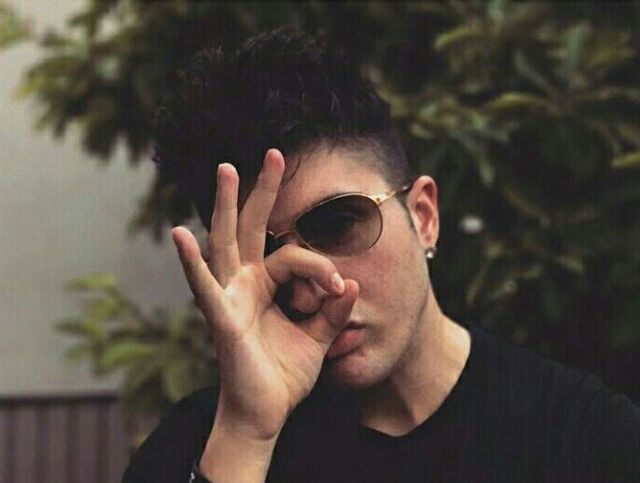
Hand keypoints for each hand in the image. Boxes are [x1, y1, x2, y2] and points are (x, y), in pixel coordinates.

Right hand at [171, 148, 357, 439]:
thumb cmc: (284, 374)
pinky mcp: (222, 319)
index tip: (341, 288)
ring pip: (226, 243)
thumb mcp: (318, 337)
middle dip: (263, 191)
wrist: (266, 414)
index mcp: (266, 284)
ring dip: (226, 206)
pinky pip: (204, 287)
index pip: (294, 255)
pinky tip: (181, 234)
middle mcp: (244, 283)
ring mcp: (229, 297)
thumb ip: (333, 310)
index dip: (321, 266)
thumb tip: (352, 283)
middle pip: (252, 227)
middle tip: (274, 154)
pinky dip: (192, 262)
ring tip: (227, 169)